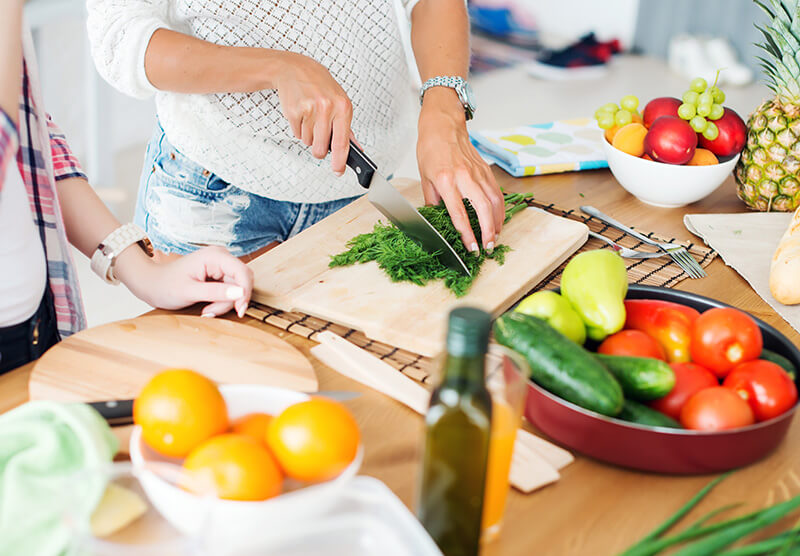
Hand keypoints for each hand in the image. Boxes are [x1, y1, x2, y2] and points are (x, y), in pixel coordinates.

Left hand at [121, 246, 253, 317]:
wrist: (152, 284)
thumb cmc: (165, 285)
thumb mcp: (189, 292)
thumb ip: (216, 292)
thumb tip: (241, 293)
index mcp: (214, 256)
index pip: (243, 272)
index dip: (245, 291)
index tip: (240, 310)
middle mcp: (221, 257)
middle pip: (241, 281)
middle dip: (231, 300)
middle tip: (212, 312)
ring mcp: (220, 266)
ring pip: (237, 288)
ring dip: (225, 303)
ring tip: (206, 310)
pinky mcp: (219, 274)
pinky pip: (230, 290)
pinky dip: (222, 301)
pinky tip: (208, 306)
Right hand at [274, 52, 353, 175]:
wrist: (296, 69)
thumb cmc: (321, 86)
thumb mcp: (340, 102)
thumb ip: (347, 128)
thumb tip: (356, 148)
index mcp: (343, 107)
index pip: (342, 143)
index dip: (340, 161)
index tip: (338, 171)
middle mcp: (327, 108)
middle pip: (321, 149)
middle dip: (319, 149)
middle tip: (320, 137)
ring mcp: (310, 110)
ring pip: (308, 142)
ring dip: (309, 136)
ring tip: (311, 118)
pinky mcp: (294, 111)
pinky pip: (297, 134)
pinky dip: (299, 129)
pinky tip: (302, 114)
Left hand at [416, 89, 502, 252]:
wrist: (443, 125)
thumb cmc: (431, 149)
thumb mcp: (425, 177)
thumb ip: (432, 201)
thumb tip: (437, 220)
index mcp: (446, 181)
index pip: (459, 214)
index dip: (467, 234)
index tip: (471, 248)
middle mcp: (464, 177)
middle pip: (482, 209)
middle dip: (487, 232)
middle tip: (488, 247)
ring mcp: (478, 173)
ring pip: (494, 202)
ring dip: (496, 223)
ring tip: (495, 238)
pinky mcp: (485, 170)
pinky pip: (497, 192)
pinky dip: (500, 209)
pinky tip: (498, 220)